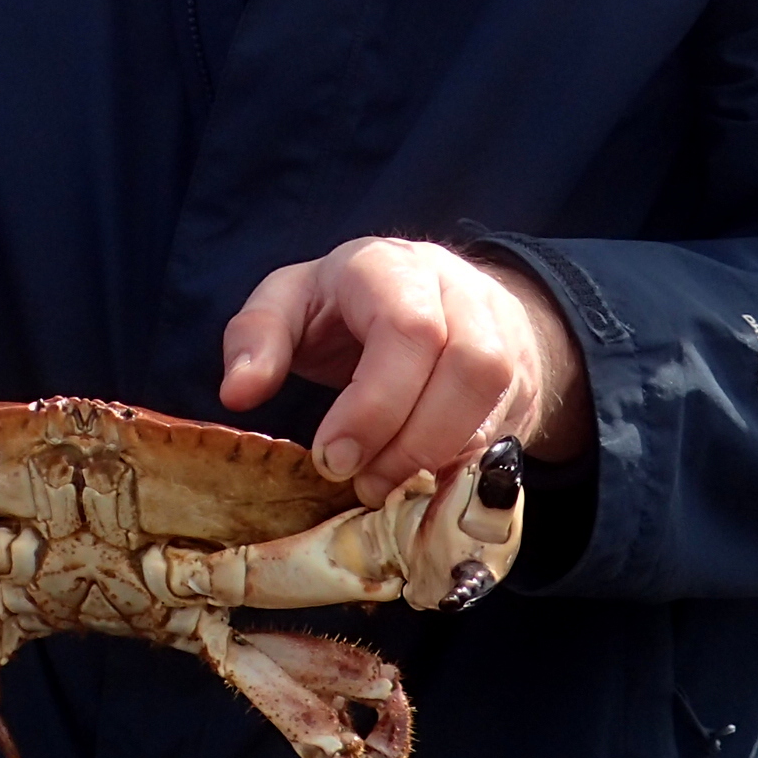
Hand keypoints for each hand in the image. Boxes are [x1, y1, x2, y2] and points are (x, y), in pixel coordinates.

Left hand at [218, 236, 591, 503]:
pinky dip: (464, 470)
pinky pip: (507, 429)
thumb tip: (238, 392)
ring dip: (440, 454)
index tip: (331, 457)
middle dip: (409, 438)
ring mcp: (499, 331)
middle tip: (360, 483)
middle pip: (465, 362)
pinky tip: (420, 490)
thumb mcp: (292, 301)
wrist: (435, 297)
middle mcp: (457, 290)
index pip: (408, 329)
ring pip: (495, 395)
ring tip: (389, 487)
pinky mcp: (519, 379)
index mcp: (391, 266)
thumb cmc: (348, 306)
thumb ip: (256, 336)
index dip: (374, 404)